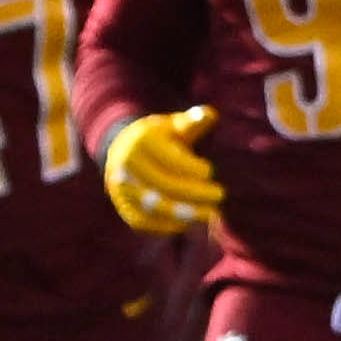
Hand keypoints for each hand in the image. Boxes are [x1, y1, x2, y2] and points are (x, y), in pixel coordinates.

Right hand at [100, 104, 220, 233]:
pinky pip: (144, 222)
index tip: (210, 171)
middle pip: (165, 185)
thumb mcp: (174, 126)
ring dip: (185, 215)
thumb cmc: (159, 138)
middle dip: (195, 194)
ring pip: (155, 206)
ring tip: (209, 214)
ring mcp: (121, 188)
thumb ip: (192, 122)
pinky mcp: (122, 207)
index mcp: (140, 142)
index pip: (170, 160)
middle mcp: (126, 166)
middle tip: (219, 196)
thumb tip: (210, 114)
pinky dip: (167, 226)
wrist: (123, 151)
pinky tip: (189, 224)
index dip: (193, 168)